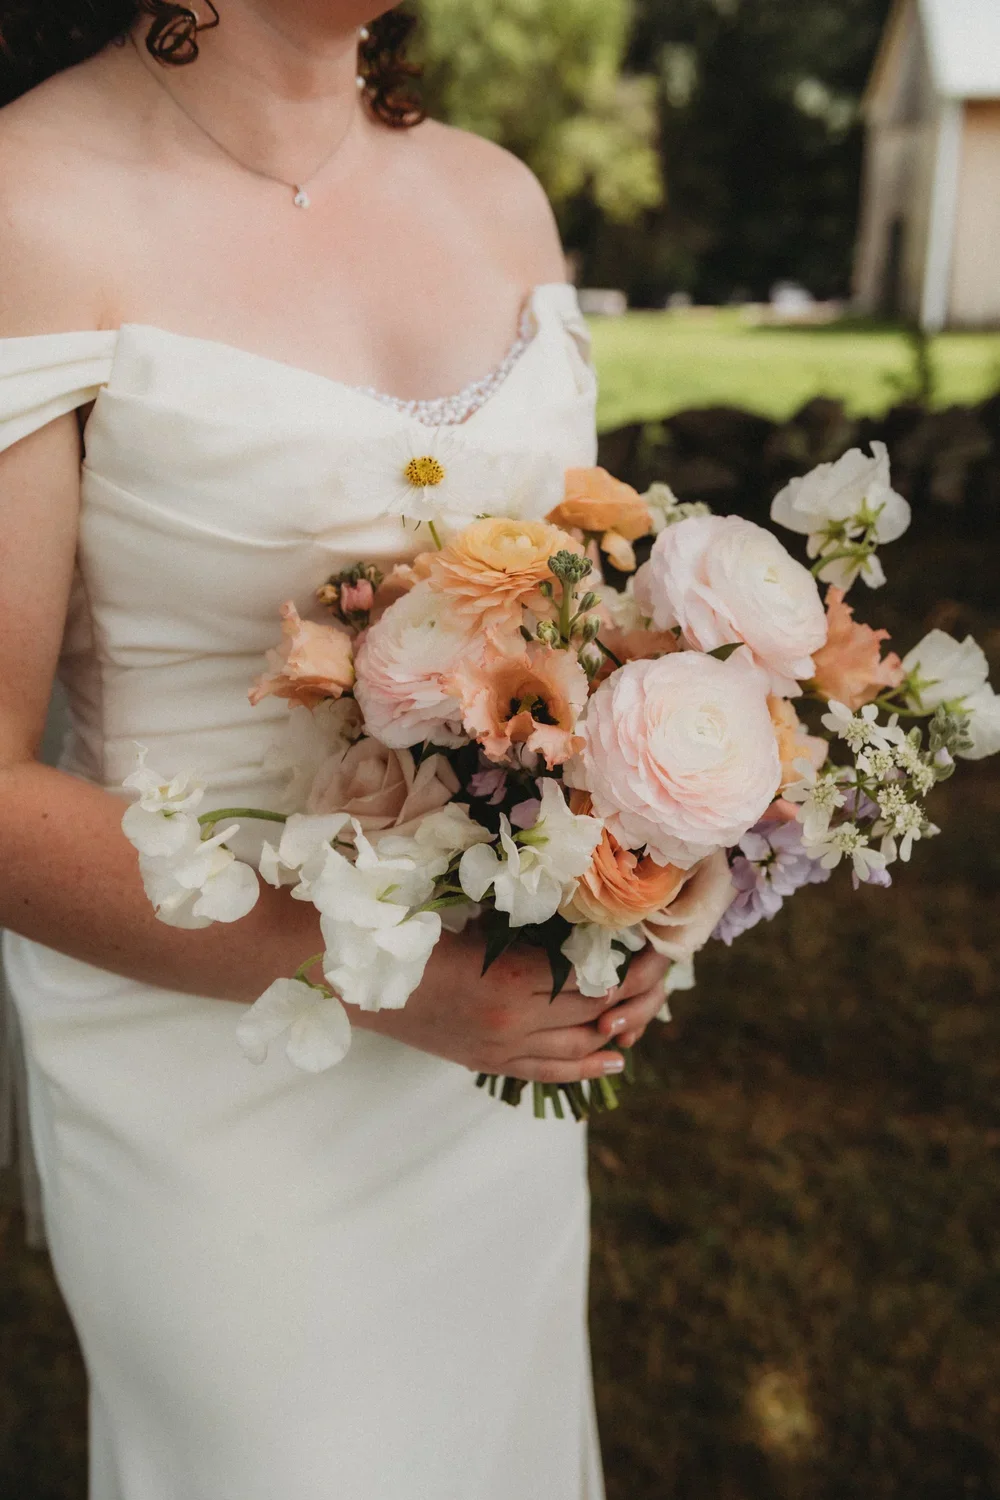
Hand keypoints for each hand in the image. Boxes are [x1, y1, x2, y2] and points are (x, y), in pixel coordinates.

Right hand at [354, 929, 668, 1083]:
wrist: (358, 980)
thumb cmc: (414, 936)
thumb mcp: (478, 922)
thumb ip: (528, 930)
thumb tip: (580, 925)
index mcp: (514, 979)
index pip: (593, 981)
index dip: (627, 968)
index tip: (646, 949)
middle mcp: (515, 1023)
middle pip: (593, 1015)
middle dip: (631, 998)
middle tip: (654, 977)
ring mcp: (501, 1049)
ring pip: (577, 1048)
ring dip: (613, 1032)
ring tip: (640, 1015)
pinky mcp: (486, 1062)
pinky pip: (546, 1071)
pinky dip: (583, 1065)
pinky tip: (612, 1057)